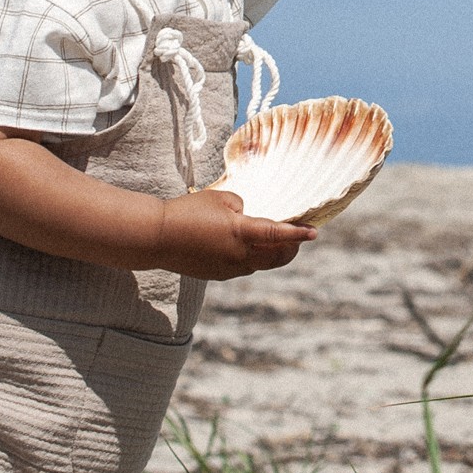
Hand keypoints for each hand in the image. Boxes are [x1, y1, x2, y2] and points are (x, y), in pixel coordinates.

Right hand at [151, 188, 315, 278]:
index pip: (279, 234)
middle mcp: (239, 256)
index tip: (315, 232)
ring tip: (274, 241)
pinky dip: (252, 258)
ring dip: (271, 254)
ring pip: (261, 264)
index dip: (299, 233)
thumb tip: (246, 217)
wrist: (157, 237)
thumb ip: (241, 207)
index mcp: (242, 234)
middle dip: (291, 248)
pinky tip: (246, 247)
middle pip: (277, 257)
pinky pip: (243, 267)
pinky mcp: (217, 274)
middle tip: (297, 239)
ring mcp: (228, 269)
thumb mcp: (220, 198)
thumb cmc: (188, 211)